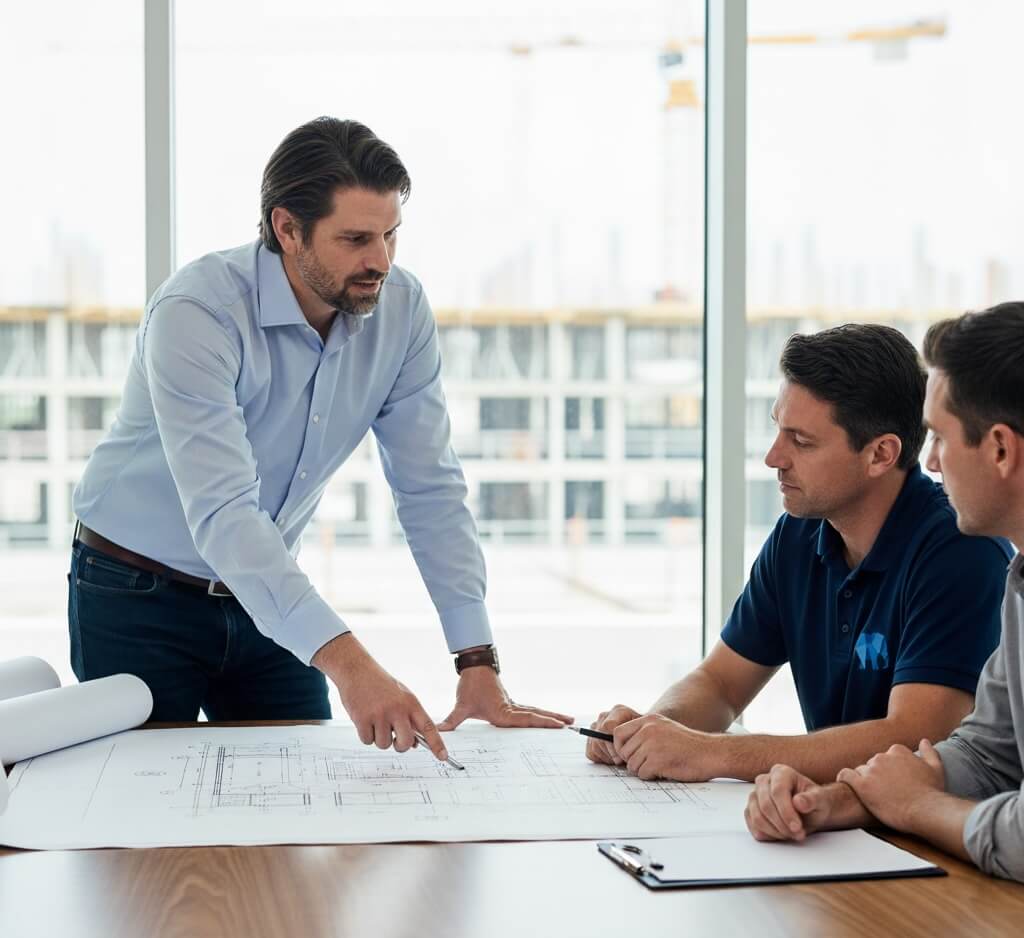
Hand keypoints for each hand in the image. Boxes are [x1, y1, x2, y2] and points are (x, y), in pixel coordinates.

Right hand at [312, 633, 447, 760]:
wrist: (356, 670)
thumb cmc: (379, 683)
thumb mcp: (401, 696)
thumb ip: (409, 718)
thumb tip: (413, 743)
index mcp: (410, 703)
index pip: (428, 726)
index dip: (436, 743)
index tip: (443, 756)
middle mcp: (397, 709)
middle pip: (405, 743)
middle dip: (399, 746)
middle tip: (394, 739)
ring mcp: (380, 714)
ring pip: (384, 744)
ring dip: (378, 738)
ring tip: (375, 720)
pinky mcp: (362, 719)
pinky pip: (367, 741)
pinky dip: (365, 735)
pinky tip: (364, 719)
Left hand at [438, 665, 572, 730]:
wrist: (475, 667)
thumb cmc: (470, 685)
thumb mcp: (461, 705)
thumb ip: (452, 721)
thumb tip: (439, 731)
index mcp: (503, 712)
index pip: (527, 719)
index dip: (543, 722)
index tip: (558, 725)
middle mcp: (511, 709)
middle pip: (536, 714)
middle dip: (554, 720)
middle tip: (571, 723)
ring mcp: (513, 705)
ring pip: (535, 711)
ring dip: (551, 715)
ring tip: (567, 720)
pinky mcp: (511, 704)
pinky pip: (529, 710)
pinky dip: (541, 714)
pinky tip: (548, 717)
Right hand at [586, 705, 640, 765]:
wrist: (643, 734)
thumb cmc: (644, 734)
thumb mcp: (645, 733)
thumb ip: (636, 739)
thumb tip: (622, 753)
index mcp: (618, 711)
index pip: (607, 726)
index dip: (614, 744)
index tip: (623, 754)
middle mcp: (605, 716)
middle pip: (599, 738)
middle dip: (611, 753)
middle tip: (622, 759)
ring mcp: (596, 726)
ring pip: (595, 746)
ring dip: (608, 756)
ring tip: (619, 758)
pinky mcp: (591, 737)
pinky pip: (591, 752)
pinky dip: (601, 758)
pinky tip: (612, 757)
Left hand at [613, 713, 714, 780]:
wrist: (710, 752)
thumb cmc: (688, 745)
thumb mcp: (664, 728)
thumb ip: (644, 733)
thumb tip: (621, 748)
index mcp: (648, 720)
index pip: (618, 732)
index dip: (620, 746)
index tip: (629, 754)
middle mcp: (648, 730)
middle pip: (624, 751)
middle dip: (633, 761)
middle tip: (649, 763)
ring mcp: (652, 745)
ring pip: (632, 765)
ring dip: (643, 770)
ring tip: (660, 766)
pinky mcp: (657, 760)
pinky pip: (642, 774)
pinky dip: (651, 776)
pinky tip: (664, 771)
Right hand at [745, 765, 866, 841]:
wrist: (809, 811)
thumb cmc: (815, 802)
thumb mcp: (821, 800)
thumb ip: (812, 799)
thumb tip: (799, 802)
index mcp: (781, 772)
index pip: (777, 791)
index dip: (786, 811)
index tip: (797, 827)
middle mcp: (764, 780)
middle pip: (765, 805)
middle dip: (782, 825)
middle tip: (798, 834)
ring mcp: (755, 795)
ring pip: (757, 817)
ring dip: (776, 832)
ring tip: (792, 834)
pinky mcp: (751, 809)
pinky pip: (753, 825)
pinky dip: (767, 834)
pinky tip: (781, 834)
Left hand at [836, 739, 945, 831]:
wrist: (927, 811)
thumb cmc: (932, 793)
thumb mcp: (936, 768)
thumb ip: (929, 752)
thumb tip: (924, 741)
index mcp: (897, 750)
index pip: (885, 757)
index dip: (889, 770)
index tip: (893, 782)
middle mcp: (882, 756)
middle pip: (872, 764)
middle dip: (877, 776)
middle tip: (886, 791)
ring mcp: (871, 770)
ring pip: (860, 771)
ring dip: (864, 780)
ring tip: (874, 795)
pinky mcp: (862, 785)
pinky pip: (846, 776)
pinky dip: (844, 778)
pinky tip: (844, 782)